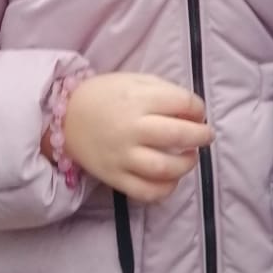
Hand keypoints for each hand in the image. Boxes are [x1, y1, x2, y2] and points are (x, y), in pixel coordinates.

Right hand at [60, 72, 211, 203]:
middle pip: (179, 135)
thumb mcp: (134, 80)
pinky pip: (147, 192)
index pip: (183, 103)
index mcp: (138, 98)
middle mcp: (132, 128)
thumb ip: (164, 92)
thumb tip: (193, 112)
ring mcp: (123, 156)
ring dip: (187, 163)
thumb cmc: (105, 96)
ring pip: (166, 168)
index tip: (198, 113)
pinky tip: (171, 178)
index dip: (198, 109)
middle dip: (201, 136)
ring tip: (190, 156)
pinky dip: (166, 189)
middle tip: (206, 136)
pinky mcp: (115, 178)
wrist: (66, 118)